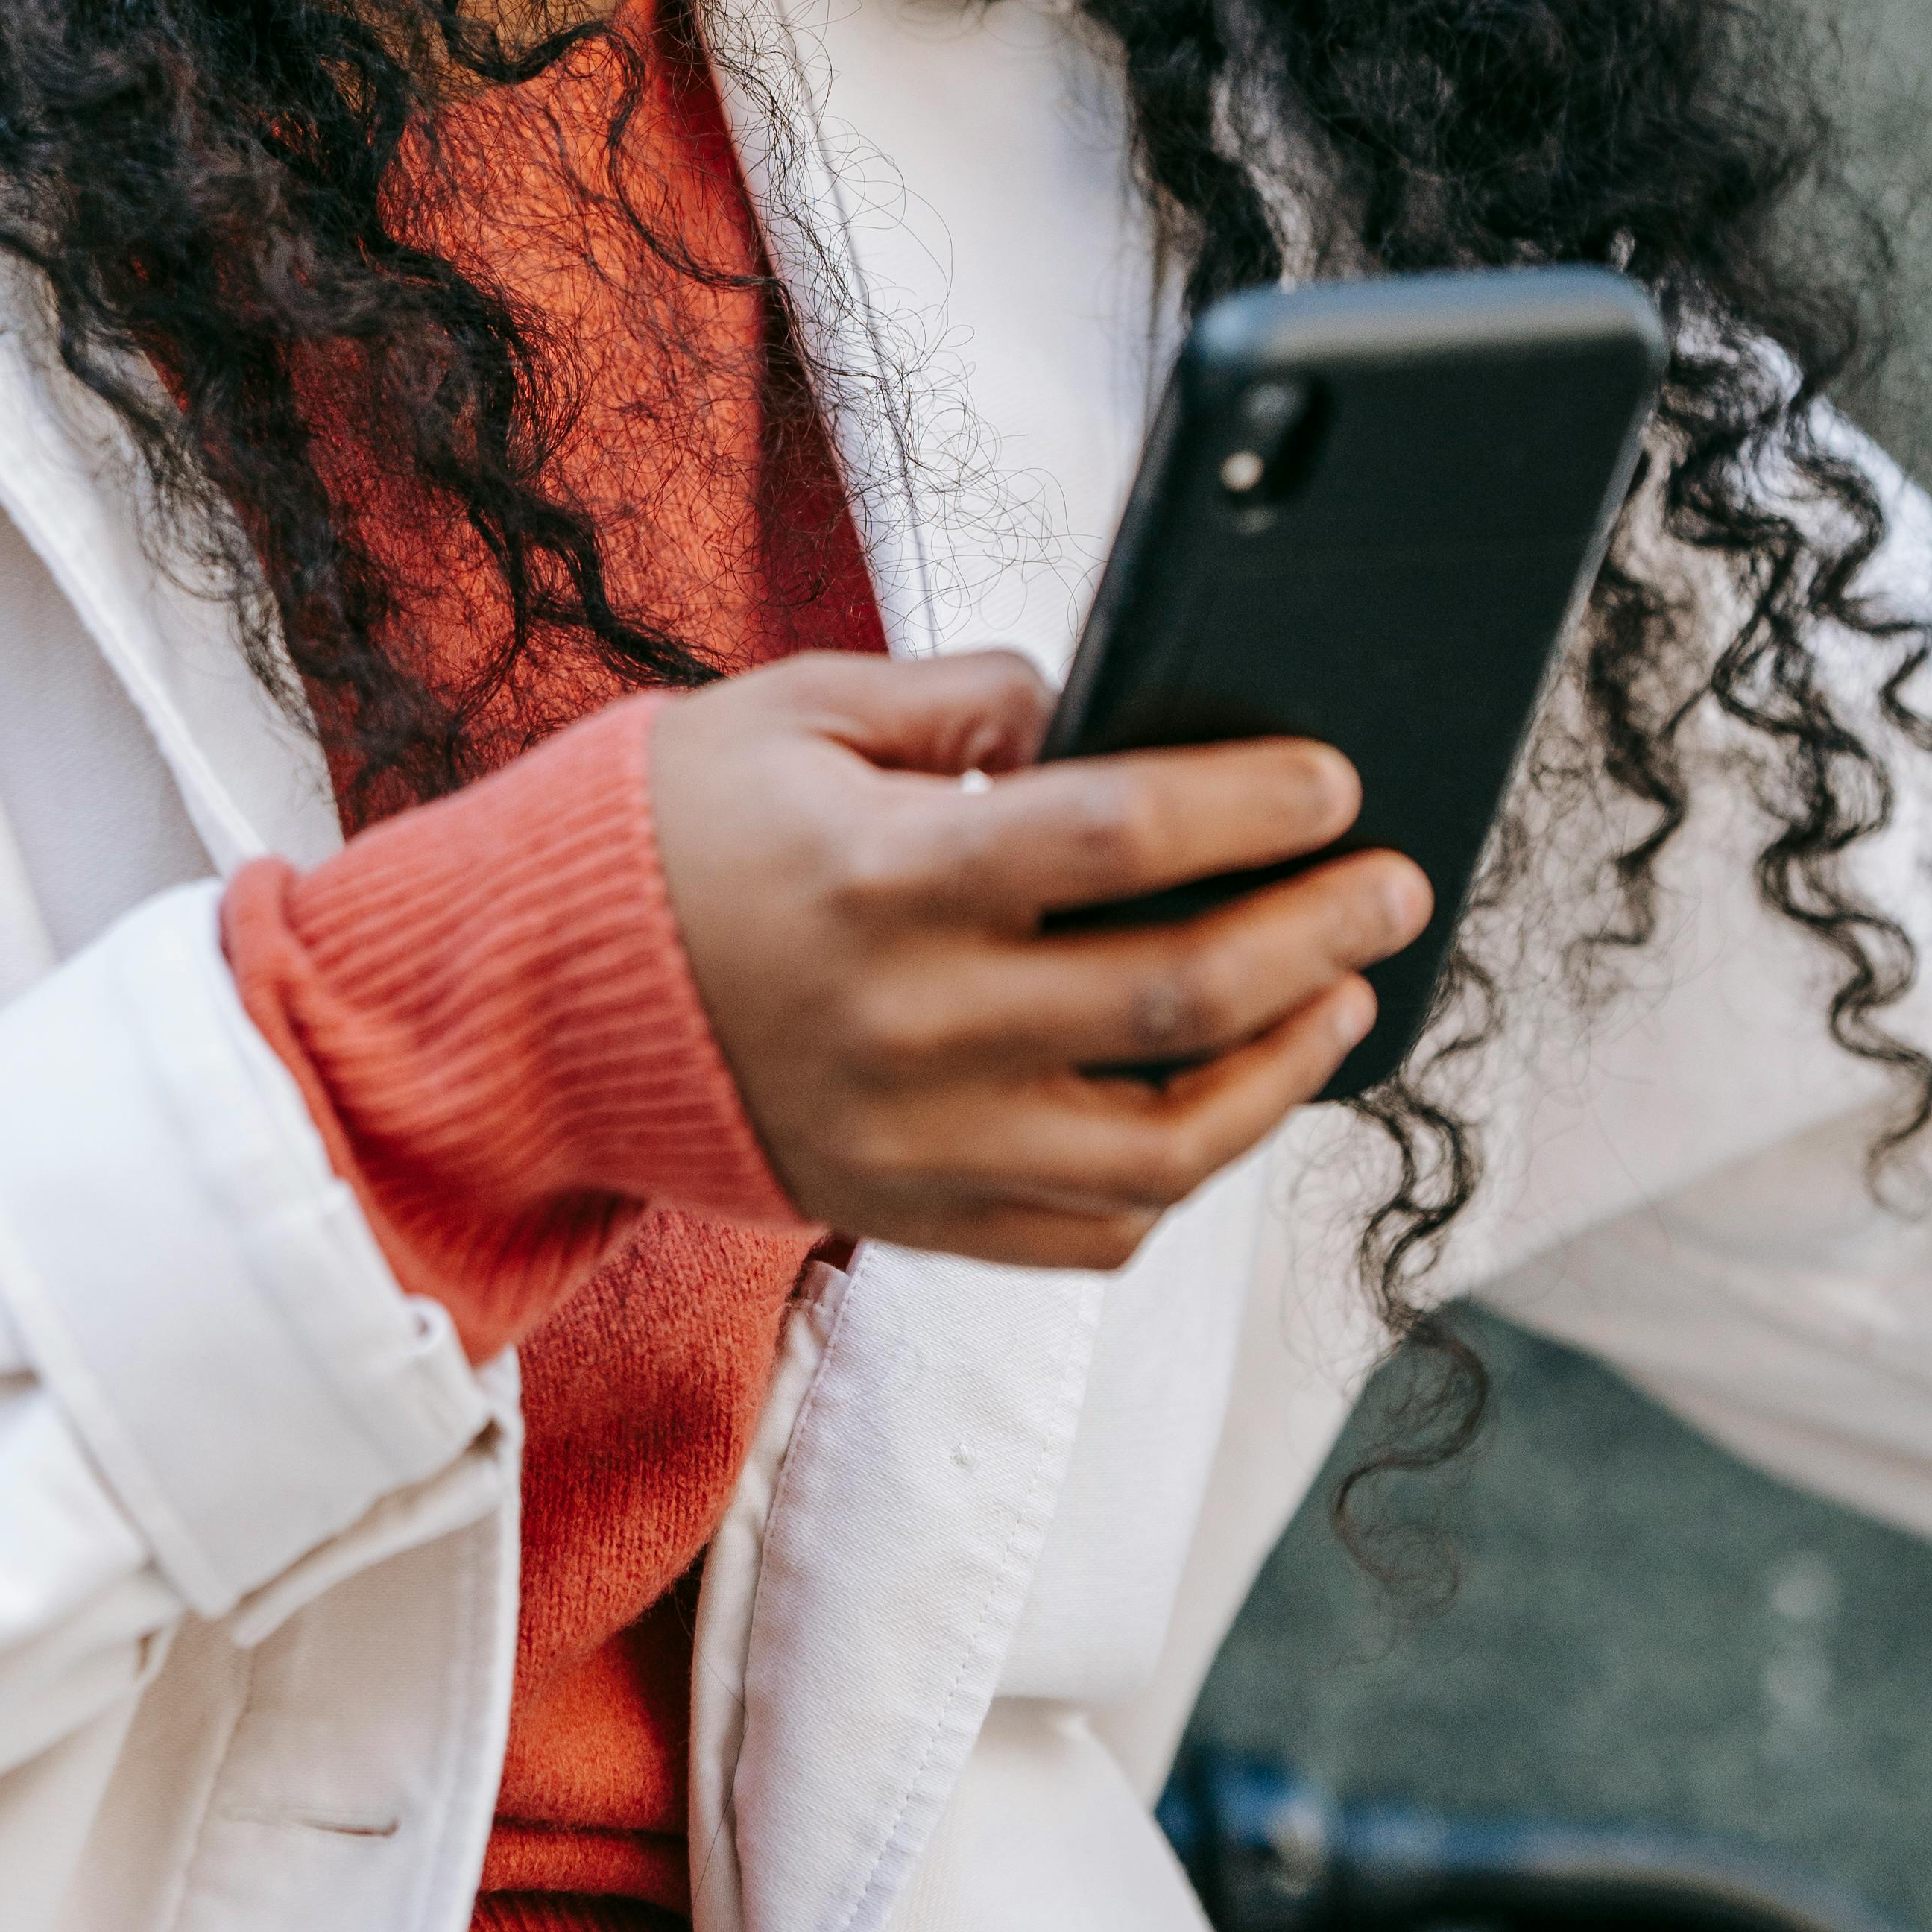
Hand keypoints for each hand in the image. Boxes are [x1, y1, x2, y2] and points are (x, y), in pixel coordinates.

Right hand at [645, 649, 1428, 1269]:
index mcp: (876, 876)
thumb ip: (957, 701)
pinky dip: (1189, 1171)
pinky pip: (1094, 1230)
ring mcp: (914, 1142)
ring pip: (1163, 1145)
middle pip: (1172, 993)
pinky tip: (1238, 1093)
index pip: (1113, 837)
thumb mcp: (795, 710)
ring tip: (1345, 993)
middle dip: (1316, 930)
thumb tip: (1097, 710)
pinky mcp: (910, 1214)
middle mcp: (906, 1025)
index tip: (1331, 781)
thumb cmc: (677, 830)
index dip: (1246, 806)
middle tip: (1393, 884)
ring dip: (1284, 1066)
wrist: (538, 1005)